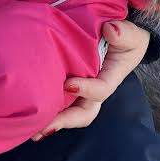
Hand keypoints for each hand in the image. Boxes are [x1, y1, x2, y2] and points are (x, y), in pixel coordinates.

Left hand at [32, 20, 150, 139]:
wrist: (116, 37)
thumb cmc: (125, 38)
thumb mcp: (130, 34)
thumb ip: (124, 32)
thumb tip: (110, 30)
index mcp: (110, 78)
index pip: (101, 89)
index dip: (86, 90)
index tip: (68, 84)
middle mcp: (95, 90)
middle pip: (83, 113)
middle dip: (65, 121)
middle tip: (44, 127)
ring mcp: (81, 91)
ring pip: (69, 113)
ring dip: (52, 122)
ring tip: (32, 130)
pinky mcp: (67, 87)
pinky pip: (58, 102)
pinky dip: (45, 110)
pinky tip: (29, 116)